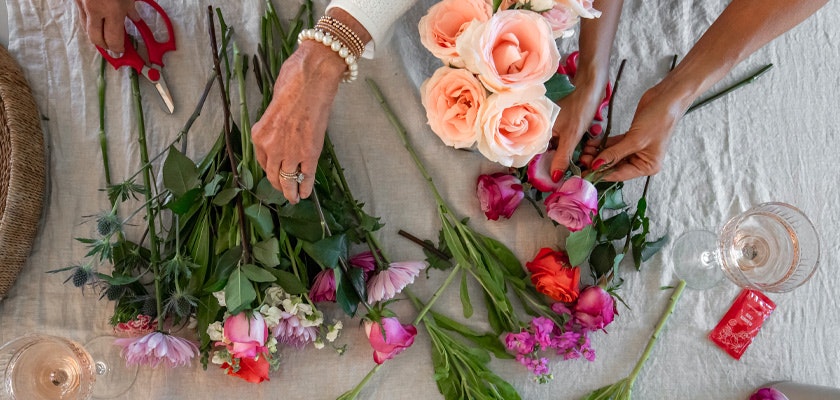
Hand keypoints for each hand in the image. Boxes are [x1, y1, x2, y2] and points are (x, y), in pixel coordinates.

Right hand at [74, 0, 139, 52]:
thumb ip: (130, 8)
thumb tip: (135, 19)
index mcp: (112, 9)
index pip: (113, 39)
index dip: (117, 48)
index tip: (121, 50)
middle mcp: (94, 9)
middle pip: (95, 38)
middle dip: (104, 45)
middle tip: (112, 46)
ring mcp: (81, 3)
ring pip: (84, 28)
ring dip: (95, 34)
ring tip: (104, 34)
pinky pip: (80, 15)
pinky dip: (88, 21)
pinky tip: (96, 20)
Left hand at [251, 40, 345, 203]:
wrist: (311, 77)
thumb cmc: (293, 82)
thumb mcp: (273, 104)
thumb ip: (275, 122)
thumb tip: (283, 128)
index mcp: (260, 134)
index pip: (261, 160)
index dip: (269, 168)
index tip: (275, 174)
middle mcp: (271, 147)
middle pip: (272, 174)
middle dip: (279, 185)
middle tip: (284, 191)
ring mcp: (290, 152)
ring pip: (287, 180)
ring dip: (291, 192)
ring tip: (294, 198)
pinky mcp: (309, 153)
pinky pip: (306, 176)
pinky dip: (305, 187)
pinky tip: (305, 194)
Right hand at [549, 79, 608, 180]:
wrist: (592, 84)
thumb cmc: (580, 106)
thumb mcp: (572, 135)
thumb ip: (562, 157)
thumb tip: (554, 177)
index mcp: (540, 131)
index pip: (540, 156)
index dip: (549, 168)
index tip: (559, 178)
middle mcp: (544, 129)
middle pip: (552, 152)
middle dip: (567, 159)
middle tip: (581, 164)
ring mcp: (555, 125)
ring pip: (563, 146)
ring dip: (576, 150)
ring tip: (589, 148)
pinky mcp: (566, 122)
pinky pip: (570, 138)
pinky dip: (579, 141)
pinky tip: (590, 136)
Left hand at [583, 84, 688, 181]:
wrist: (667, 97)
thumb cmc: (659, 119)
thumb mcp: (635, 140)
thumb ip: (614, 153)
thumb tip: (596, 165)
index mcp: (647, 166)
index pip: (619, 174)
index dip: (601, 174)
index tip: (585, 174)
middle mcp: (641, 160)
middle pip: (614, 166)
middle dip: (597, 163)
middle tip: (582, 159)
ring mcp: (635, 149)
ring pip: (612, 155)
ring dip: (597, 153)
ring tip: (584, 150)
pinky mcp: (630, 138)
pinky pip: (613, 145)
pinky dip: (603, 144)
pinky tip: (591, 143)